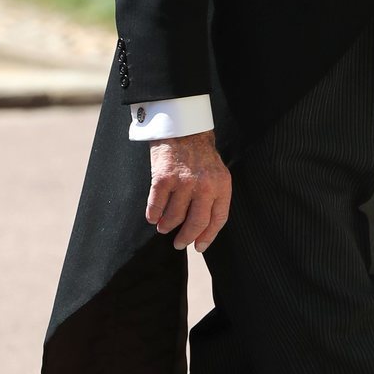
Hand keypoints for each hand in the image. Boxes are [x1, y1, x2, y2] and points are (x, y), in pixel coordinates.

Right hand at [145, 131, 231, 251]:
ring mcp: (183, 182)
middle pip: (196, 223)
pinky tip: (152, 217)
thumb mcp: (216, 172)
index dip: (208, 237)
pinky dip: (153, 214)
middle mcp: (204, 186)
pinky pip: (156, 206)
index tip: (199, 246)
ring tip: (163, 227)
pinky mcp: (163, 178)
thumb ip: (213, 195)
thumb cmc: (199, 153)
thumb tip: (203, 227)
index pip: (218, 219)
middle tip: (179, 244)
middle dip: (186, 237)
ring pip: (174, 217)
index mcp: (221, 185)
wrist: (182, 127)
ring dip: (167, 226)